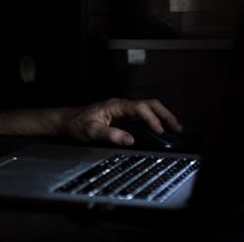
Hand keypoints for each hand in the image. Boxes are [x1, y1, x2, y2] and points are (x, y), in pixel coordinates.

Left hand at [58, 98, 182, 145]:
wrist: (66, 121)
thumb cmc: (77, 124)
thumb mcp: (91, 131)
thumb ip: (111, 135)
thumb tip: (130, 140)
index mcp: (115, 105)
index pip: (139, 108)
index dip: (151, 118)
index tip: (159, 130)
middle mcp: (121, 105)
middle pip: (149, 104)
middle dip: (164, 114)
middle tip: (177, 127)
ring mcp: (122, 109)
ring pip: (147, 108)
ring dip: (162, 116)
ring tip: (174, 128)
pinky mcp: (122, 116)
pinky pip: (142, 115)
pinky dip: (154, 120)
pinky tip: (159, 129)